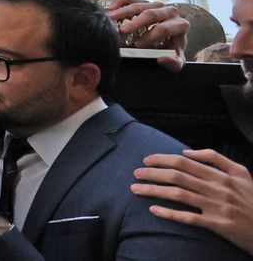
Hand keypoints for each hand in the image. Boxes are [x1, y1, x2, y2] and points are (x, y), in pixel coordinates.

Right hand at [109, 0, 187, 70]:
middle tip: (123, 30)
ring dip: (124, 11)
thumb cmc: (171, 49)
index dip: (150, 36)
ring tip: (111, 18)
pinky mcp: (145, 1)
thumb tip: (162, 59)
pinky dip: (120, 2)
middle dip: (136, 22)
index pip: (164, 28)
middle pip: (151, 14)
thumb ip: (174, 63)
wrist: (171, 38)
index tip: (137, 44)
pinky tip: (112, 8)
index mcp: (180, 24)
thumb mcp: (177, 59)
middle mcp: (170, 12)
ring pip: (139, 5)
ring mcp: (156, 5)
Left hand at [133, 149, 252, 251]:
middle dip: (153, 173)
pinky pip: (189, 218)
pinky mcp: (218, 225)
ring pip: (179, 195)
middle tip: (135, 173)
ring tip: (136, 189)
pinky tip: (153, 210)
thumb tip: (188, 151)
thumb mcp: (241, 173)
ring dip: (154, 191)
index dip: (162, 159)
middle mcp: (218, 189)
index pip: (184, 162)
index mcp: (222, 175)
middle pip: (178, 176)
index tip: (146, 160)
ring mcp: (217, 207)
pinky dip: (169, 213)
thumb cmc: (252, 199)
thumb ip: (216, 159)